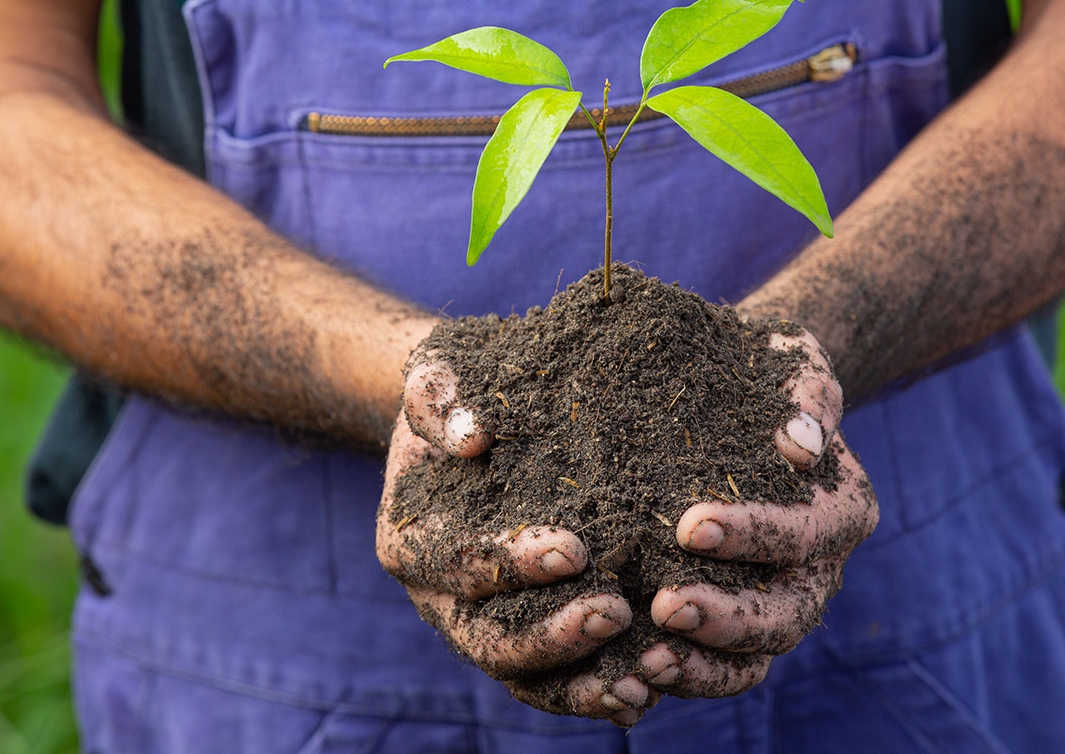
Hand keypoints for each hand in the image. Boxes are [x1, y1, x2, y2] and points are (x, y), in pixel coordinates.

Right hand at [376, 349, 657, 725]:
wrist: (475, 425)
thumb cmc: (460, 393)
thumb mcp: (440, 373)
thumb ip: (441, 397)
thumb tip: (470, 434)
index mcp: (411, 543)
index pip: (460, 563)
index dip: (511, 563)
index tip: (573, 549)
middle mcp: (442, 601)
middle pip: (490, 640)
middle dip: (554, 635)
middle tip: (617, 612)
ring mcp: (485, 627)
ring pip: (527, 678)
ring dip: (584, 683)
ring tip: (645, 679)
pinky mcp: (529, 638)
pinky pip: (559, 681)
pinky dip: (599, 691)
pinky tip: (653, 689)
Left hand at [645, 325, 878, 698]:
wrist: (748, 395)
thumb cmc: (767, 372)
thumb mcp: (792, 359)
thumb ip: (808, 392)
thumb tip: (802, 445)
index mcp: (842, 508)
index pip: (803, 532)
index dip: (752, 534)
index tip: (688, 525)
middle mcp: (820, 568)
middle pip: (787, 613)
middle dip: (727, 617)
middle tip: (664, 604)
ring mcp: (783, 603)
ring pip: (758, 657)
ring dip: (703, 664)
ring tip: (646, 659)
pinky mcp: (743, 625)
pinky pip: (725, 669)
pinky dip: (688, 676)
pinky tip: (635, 668)